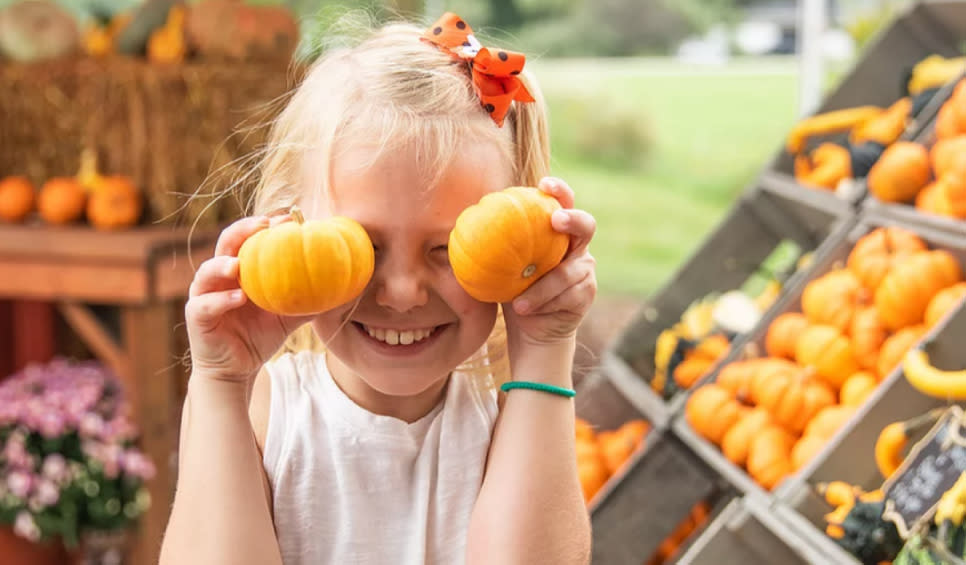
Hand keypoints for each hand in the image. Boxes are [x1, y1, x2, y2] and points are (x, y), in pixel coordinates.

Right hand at [185, 215, 314, 383]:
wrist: (238, 368)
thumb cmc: (261, 335)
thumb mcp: (290, 316)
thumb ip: (311, 300)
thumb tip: (345, 289)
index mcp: (242, 270)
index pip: (249, 239)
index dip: (264, 225)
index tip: (288, 218)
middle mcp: (220, 276)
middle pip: (225, 244)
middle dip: (242, 231)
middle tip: (263, 226)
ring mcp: (205, 294)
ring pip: (208, 271)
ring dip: (222, 265)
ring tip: (239, 265)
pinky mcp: (196, 315)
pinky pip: (205, 304)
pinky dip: (221, 300)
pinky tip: (239, 298)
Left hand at [502, 177, 596, 349]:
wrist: (530, 329)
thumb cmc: (511, 290)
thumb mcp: (498, 266)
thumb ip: (492, 246)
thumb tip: (462, 226)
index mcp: (557, 233)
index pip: (562, 203)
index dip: (558, 191)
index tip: (544, 185)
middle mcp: (576, 247)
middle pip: (586, 225)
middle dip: (573, 219)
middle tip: (555, 221)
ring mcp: (585, 270)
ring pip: (568, 272)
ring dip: (542, 288)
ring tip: (518, 303)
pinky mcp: (586, 294)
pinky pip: (567, 296)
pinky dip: (543, 303)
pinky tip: (524, 310)